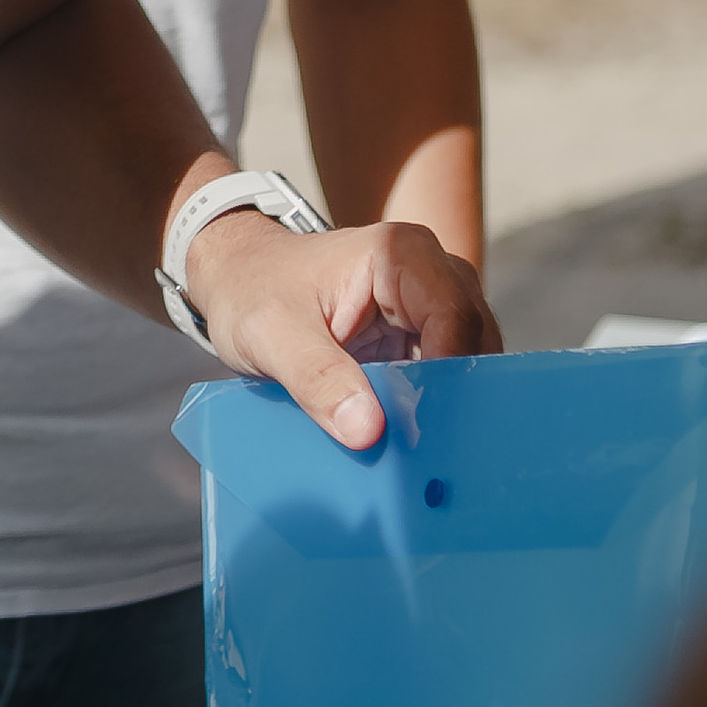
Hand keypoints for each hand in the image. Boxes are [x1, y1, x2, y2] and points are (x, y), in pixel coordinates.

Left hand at [185, 210, 498, 451]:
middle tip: (432, 452)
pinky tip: (414, 441)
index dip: (450, 374)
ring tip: (424, 452)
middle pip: (472, 339)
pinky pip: (445, 372)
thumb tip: (367, 431)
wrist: (235, 279)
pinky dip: (432, 405)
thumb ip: (317, 378)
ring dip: (446, 405)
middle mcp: (429, 271)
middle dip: (455, 395)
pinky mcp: (421, 334)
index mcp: (399, 254)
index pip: (454, 316)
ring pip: (467, 360)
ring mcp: (430, 303)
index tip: (426, 427)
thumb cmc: (250, 291)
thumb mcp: (270, 335)